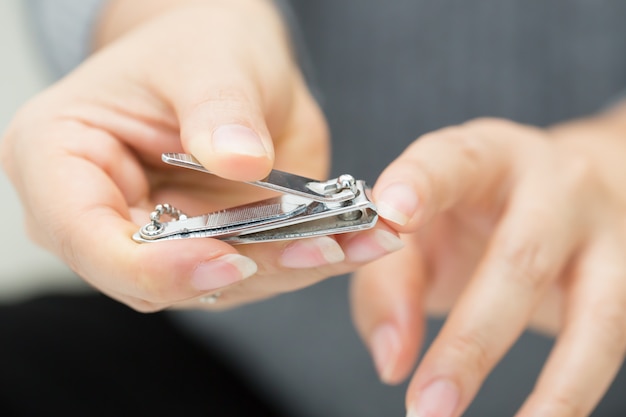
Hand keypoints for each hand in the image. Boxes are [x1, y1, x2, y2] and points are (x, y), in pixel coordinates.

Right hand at [1, 0, 402, 310]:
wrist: (226, 63)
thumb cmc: (197, 47)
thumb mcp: (207, 59)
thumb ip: (216, 108)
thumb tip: (239, 160)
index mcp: (58, 161)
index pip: (88, 239)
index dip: (157, 265)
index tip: (231, 255)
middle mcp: (100, 216)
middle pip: (157, 278)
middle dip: (243, 268)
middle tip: (318, 246)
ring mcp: (156, 240)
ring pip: (216, 283)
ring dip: (287, 267)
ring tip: (351, 239)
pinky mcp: (207, 248)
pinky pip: (254, 269)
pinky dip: (305, 258)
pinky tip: (354, 239)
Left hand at [351, 115, 625, 416]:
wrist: (573, 198)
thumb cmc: (478, 218)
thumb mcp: (425, 231)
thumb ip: (391, 283)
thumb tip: (393, 362)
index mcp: (482, 158)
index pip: (449, 160)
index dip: (421, 182)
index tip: (391, 214)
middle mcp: (552, 184)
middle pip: (521, 257)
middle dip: (472, 342)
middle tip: (427, 405)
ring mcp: (606, 228)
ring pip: (596, 311)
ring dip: (551, 388)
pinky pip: (616, 339)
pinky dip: (578, 393)